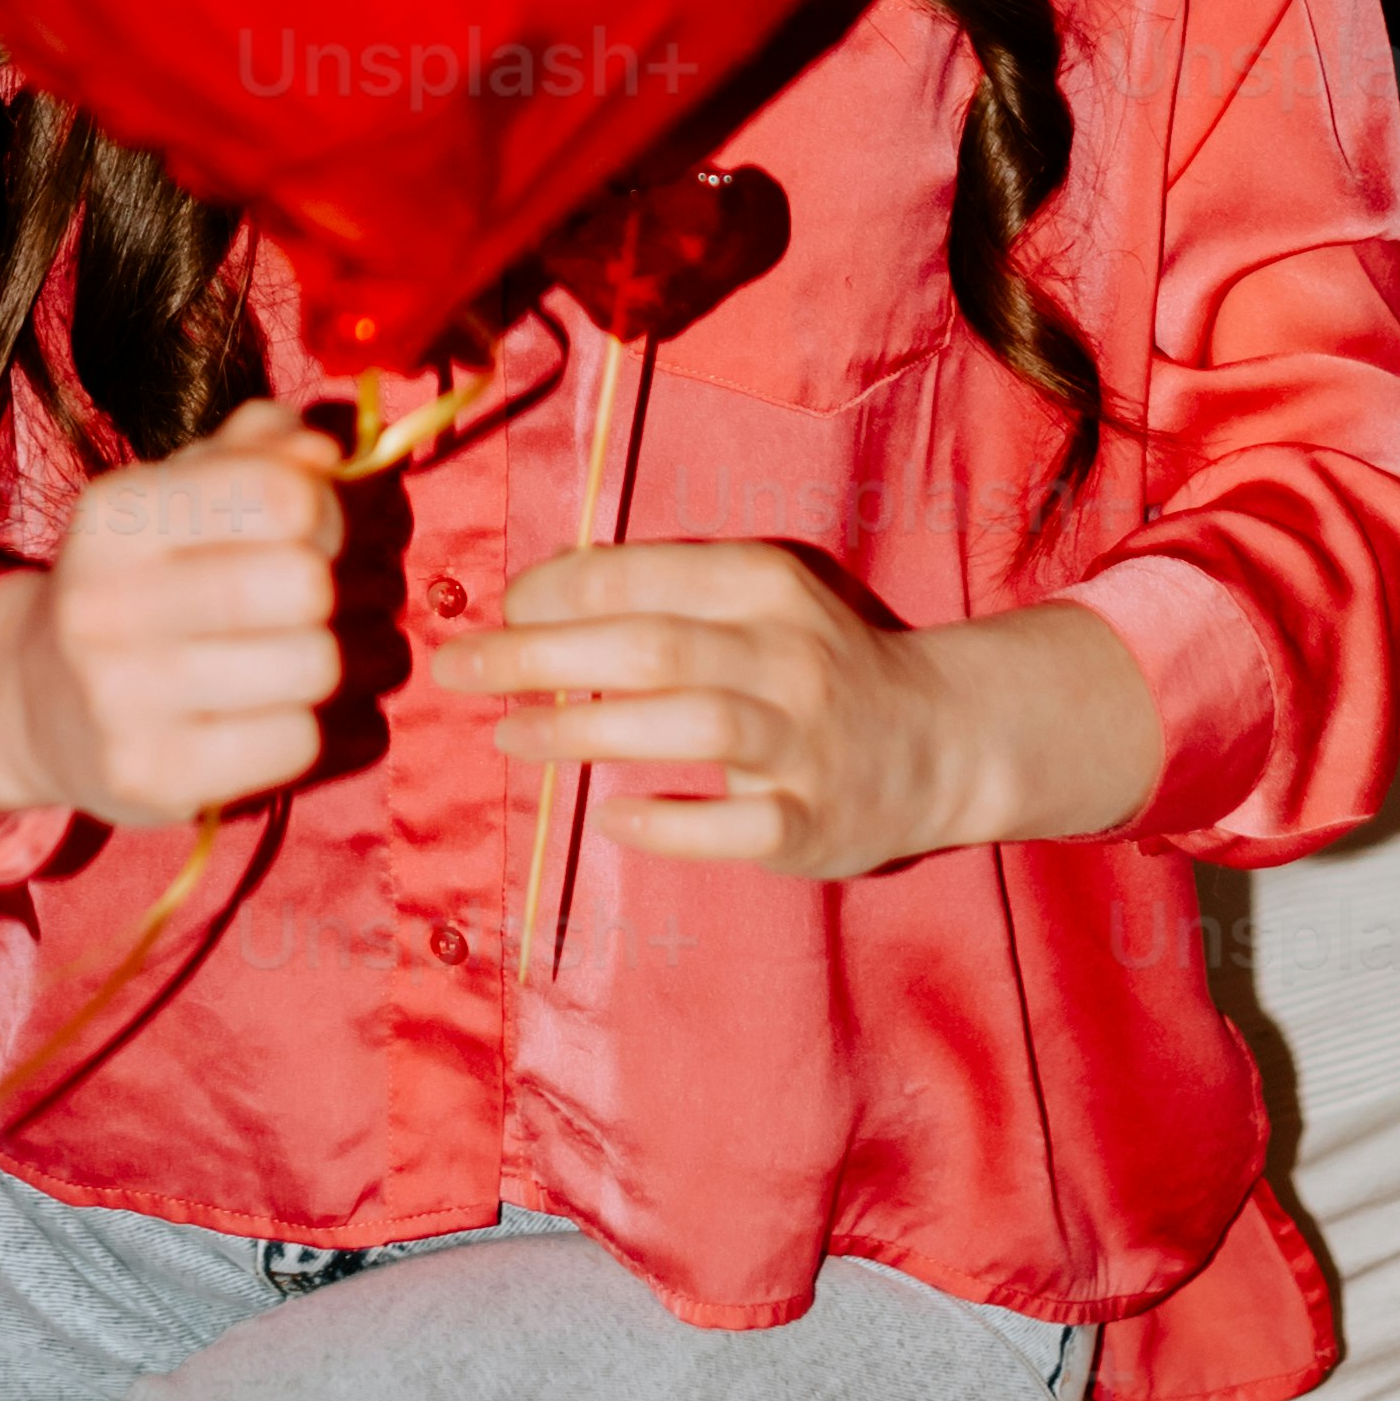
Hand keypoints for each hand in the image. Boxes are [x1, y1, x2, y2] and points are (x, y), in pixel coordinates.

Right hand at [0, 398, 345, 833]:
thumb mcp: (176, 493)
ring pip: (314, 665)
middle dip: (323, 588)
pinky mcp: (153, 777)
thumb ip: (256, 451)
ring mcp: (121, 699)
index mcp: (114, 516)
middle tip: (299, 600)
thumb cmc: (136, 580)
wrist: (36, 702)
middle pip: (306, 584)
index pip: (280, 496)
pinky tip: (258, 715)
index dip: (322, 508)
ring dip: (319, 661)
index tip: (306, 528)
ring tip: (280, 657)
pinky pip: (298, 742)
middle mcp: (105, 602)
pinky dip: (299, 728)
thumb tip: (324, 452)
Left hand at [430, 549, 1161, 876]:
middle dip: (538, 654)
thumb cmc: (815, 663)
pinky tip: (613, 816)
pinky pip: (733, 824)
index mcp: (766, 585)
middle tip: (458, 667)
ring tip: (508, 736)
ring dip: (584, 728)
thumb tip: (536, 599)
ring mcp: (804, 740)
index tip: (499, 606)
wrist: (941, 739)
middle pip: (649, 644)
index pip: (641, 576)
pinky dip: (668, 822)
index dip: (555, 589)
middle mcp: (787, 654)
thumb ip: (667, 594)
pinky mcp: (813, 821)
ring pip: (687, 723)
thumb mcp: (757, 600)